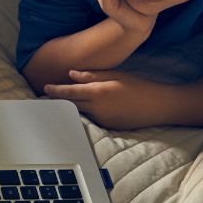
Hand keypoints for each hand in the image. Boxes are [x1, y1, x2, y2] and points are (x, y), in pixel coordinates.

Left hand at [43, 69, 167, 129]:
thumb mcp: (115, 75)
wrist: (156, 106)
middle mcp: (98, 108)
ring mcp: (103, 120)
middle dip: (59, 101)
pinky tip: (82, 108)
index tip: (45, 88)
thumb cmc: (137, 86)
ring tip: (60, 101)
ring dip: (71, 107)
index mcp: (99, 92)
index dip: (56, 90)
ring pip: (81, 113)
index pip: (70, 92)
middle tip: (46, 97)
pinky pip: (92, 119)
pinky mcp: (109, 127)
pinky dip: (85, 113)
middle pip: (71, 105)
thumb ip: (91, 75)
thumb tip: (71, 74)